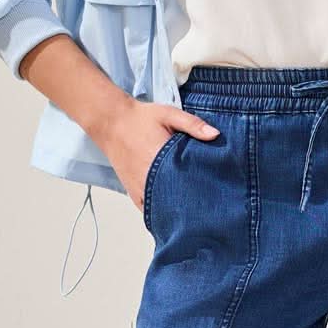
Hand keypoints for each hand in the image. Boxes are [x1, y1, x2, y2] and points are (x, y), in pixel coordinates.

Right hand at [97, 97, 220, 213]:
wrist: (112, 123)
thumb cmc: (140, 119)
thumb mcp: (169, 114)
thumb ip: (193, 124)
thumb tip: (215, 135)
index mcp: (161, 160)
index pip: (188, 183)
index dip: (203, 189)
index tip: (215, 192)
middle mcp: (149, 179)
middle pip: (178, 201)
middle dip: (193, 203)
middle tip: (208, 204)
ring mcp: (140, 189)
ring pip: (163, 210)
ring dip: (177, 210)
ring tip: (193, 210)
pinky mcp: (133, 193)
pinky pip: (149, 212)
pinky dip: (162, 213)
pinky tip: (174, 213)